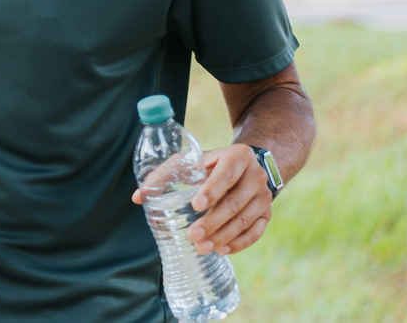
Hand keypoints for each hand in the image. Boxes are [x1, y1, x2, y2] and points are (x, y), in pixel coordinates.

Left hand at [132, 143, 271, 256]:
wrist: (248, 165)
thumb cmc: (211, 164)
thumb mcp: (192, 161)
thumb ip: (165, 175)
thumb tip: (138, 197)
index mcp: (237, 156)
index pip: (226, 175)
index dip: (212, 190)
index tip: (195, 205)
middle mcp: (255, 175)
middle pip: (235, 202)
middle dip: (213, 222)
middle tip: (192, 236)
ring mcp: (264, 196)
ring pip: (245, 219)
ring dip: (223, 236)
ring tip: (202, 247)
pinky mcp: (267, 213)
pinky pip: (257, 231)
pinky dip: (240, 243)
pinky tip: (222, 250)